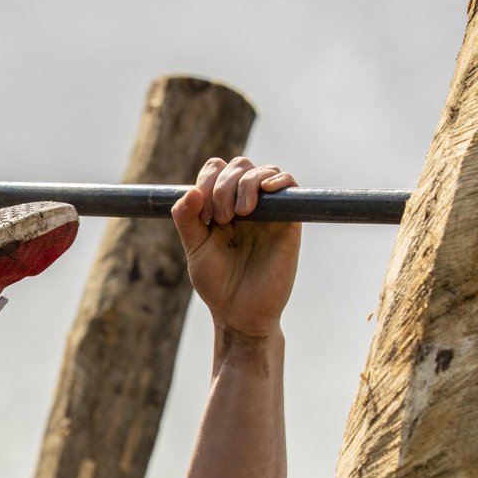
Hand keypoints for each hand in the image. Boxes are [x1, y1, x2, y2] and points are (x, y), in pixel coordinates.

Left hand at [170, 157, 299, 337]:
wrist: (240, 312)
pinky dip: (279, 180)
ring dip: (246, 184)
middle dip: (224, 185)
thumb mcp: (194, 247)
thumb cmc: (217, 283)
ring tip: (240, 214)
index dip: (207, 180)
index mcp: (220, 206)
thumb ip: (186, 219)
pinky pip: (291, 186)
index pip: (216, 169)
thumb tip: (190, 191)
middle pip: (239, 165)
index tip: (203, 212)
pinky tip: (266, 191)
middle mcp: (245, 204)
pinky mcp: (289, 222)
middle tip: (221, 218)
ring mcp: (269, 211)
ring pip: (264, 171)